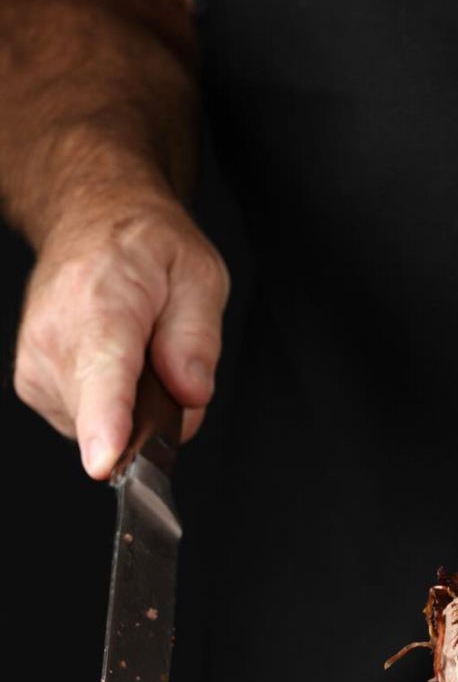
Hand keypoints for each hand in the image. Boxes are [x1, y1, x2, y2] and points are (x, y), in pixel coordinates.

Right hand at [14, 194, 229, 477]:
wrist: (91, 220)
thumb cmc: (145, 247)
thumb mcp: (199, 276)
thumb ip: (197, 338)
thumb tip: (190, 392)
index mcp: (100, 305)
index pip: (101, 376)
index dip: (105, 425)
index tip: (104, 461)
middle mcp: (55, 338)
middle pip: (117, 418)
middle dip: (160, 407)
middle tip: (169, 353)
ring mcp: (36, 366)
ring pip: (106, 428)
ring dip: (137, 406)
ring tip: (139, 349)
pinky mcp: (34, 386)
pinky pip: (89, 423)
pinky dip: (114, 405)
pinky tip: (117, 364)